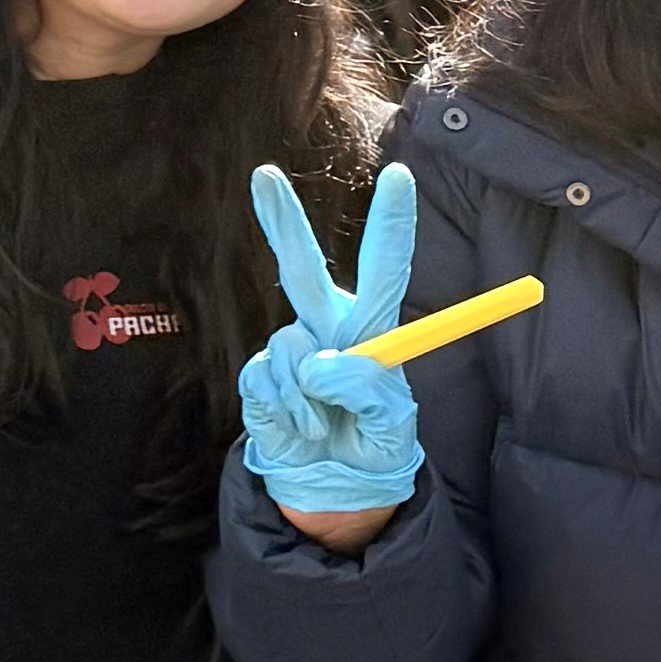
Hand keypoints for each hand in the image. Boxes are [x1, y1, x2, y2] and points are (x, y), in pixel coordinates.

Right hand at [238, 161, 420, 531]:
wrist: (332, 487)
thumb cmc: (373, 447)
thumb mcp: (394, 427)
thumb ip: (372, 392)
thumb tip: (326, 364)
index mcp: (372, 329)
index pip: (387, 270)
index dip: (393, 225)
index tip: (401, 175)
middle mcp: (327, 328)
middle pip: (302, 267)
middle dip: (281, 220)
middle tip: (262, 174)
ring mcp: (289, 350)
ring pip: (289, 347)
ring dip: (309, 398)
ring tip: (324, 427)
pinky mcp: (259, 377)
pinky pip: (265, 381)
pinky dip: (286, 412)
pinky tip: (299, 429)